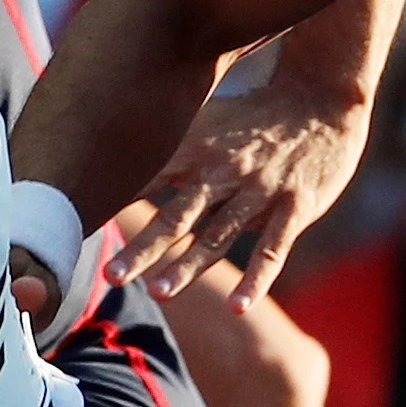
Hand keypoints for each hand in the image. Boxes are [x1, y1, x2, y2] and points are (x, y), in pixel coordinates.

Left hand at [109, 84, 370, 308]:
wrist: (323, 99)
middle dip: (144, 246)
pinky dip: (256, 280)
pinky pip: (273, 249)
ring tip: (159, 293)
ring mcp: (260, 190)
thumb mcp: (209, 124)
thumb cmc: (257, 119)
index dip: (115, 203)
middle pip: (177, 215)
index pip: (147, 181)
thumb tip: (118, 173)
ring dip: (188, 265)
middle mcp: (224, 171)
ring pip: (219, 234)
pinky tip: (238, 307)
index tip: (81, 228)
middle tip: (112, 275)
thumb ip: (171, 154)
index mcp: (198, 150)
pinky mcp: (296, 207)